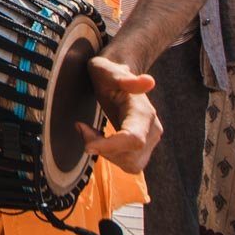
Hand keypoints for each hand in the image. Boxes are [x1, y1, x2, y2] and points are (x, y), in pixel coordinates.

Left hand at [77, 56, 160, 172]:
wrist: (116, 78)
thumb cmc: (107, 73)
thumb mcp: (107, 70)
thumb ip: (124, 79)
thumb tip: (150, 81)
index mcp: (144, 113)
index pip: (134, 139)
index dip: (111, 146)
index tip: (87, 147)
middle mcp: (152, 131)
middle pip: (130, 156)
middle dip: (103, 148)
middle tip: (82, 128)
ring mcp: (150, 142)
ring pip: (129, 164)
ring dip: (105, 153)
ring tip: (88, 130)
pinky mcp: (143, 150)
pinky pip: (127, 163)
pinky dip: (109, 155)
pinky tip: (97, 138)